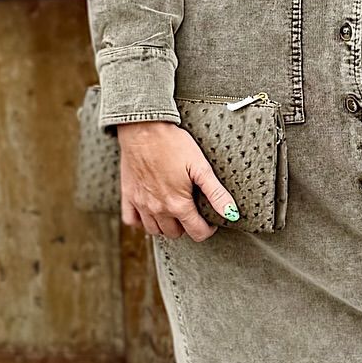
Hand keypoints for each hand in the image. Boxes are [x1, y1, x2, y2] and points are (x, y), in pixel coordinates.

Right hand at [114, 121, 239, 238]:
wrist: (143, 129)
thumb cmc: (173, 144)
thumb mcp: (201, 167)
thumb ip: (216, 193)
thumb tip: (232, 214)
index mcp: (178, 204)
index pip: (196, 233)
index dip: (207, 229)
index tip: (210, 220)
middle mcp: (158, 209)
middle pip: (175, 233)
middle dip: (187, 226)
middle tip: (192, 211)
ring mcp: (141, 204)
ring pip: (154, 230)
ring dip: (166, 225)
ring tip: (174, 212)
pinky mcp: (128, 195)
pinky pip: (132, 221)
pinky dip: (141, 221)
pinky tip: (151, 211)